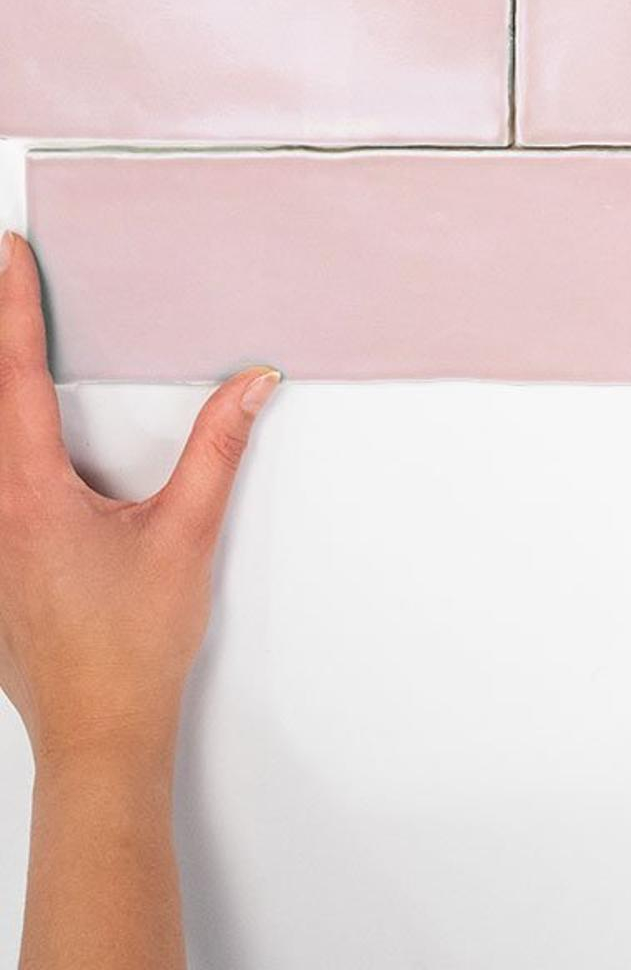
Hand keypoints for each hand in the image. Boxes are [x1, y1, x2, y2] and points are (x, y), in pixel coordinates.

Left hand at [0, 228, 279, 766]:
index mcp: (30, 494)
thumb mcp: (186, 534)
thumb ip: (218, 448)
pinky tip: (16, 430)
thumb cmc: (133, 645)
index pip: (15, 377)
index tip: (10, 254)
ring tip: (5, 332)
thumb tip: (249, 383)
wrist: (97, 732)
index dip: (13, 308)